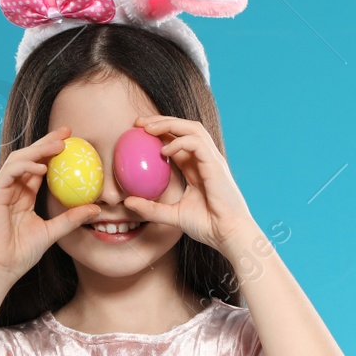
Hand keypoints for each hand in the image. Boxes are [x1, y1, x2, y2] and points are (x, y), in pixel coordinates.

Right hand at [0, 127, 100, 280]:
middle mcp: (12, 188)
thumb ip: (72, 219)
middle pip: (29, 157)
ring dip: (38, 149)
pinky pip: (9, 172)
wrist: (2, 267)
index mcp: (24, 194)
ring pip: (19, 159)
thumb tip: (96, 209)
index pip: (39, 166)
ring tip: (59, 144)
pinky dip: (25, 166)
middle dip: (48, 141)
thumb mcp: (54, 232)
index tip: (74, 142)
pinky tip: (42, 166)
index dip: (54, 152)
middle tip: (68, 131)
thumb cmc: (23, 252)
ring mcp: (2, 190)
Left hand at [122, 115, 256, 253]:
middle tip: (138, 122)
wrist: (228, 234)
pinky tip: (163, 151)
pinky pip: (197, 143)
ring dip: (169, 124)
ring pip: (192, 128)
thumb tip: (127, 202)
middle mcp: (205, 159)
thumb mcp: (172, 215)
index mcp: (196, 168)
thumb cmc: (206, 226)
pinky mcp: (215, 165)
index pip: (177, 140)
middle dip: (161, 120)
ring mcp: (212, 160)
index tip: (136, 132)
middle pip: (184, 128)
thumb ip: (151, 208)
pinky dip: (180, 142)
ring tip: (148, 128)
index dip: (159, 132)